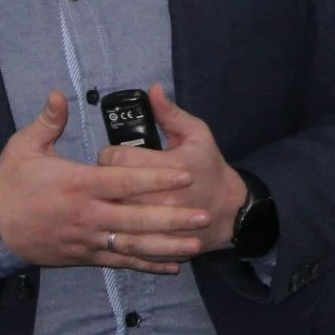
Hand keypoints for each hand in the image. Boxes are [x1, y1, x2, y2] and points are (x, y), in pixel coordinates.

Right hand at [0, 91, 207, 273]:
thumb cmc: (8, 185)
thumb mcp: (22, 147)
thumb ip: (47, 122)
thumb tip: (59, 93)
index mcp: (78, 184)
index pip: (124, 181)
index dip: (156, 177)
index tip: (184, 174)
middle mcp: (87, 215)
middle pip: (136, 217)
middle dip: (172, 217)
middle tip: (203, 215)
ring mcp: (87, 239)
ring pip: (133, 244)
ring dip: (166, 246)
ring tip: (195, 245)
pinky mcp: (84, 256)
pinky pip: (120, 262)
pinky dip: (146, 264)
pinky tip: (170, 266)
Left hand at [97, 85, 246, 258]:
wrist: (229, 212)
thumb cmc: (209, 169)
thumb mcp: (197, 135)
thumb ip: (170, 114)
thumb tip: (152, 90)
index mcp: (168, 168)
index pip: (115, 159)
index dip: (109, 155)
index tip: (115, 156)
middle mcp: (159, 199)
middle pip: (108, 188)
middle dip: (104, 181)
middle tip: (113, 177)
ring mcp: (156, 226)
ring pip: (111, 216)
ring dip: (108, 206)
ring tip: (114, 199)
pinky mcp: (155, 245)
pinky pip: (123, 240)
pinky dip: (117, 232)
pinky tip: (118, 224)